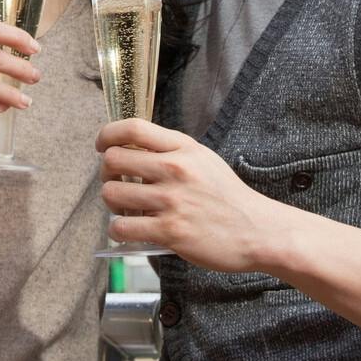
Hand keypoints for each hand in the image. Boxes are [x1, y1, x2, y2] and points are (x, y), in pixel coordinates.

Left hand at [96, 118, 285, 273]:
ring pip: (112, 194)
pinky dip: (118, 230)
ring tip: (126, 209)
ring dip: (112, 204)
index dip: (107, 135)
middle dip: (107, 173)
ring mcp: (172, 201)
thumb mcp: (204, 160)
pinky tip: (130, 230)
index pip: (132, 128)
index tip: (103, 146)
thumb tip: (131, 149)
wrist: (258, 231)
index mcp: (183, 148)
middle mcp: (175, 170)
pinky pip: (122, 227)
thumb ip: (171, 152)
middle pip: (113, 160)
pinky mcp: (169, 232)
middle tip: (118, 183)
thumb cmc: (228, 197)